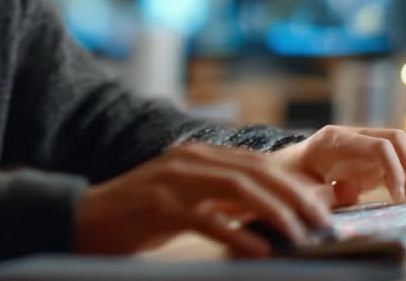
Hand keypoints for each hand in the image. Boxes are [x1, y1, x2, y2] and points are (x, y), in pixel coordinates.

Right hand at [73, 142, 333, 257]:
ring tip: (299, 235)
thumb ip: (220, 199)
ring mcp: (173, 181)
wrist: (83, 219)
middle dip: (295, 196)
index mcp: (196, 155)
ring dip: (275, 212)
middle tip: (322, 222)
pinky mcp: (160, 206)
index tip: (322, 206)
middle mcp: (188, 160)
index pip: (258, 163)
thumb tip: (269, 213)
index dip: (294, 184)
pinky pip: (207, 218)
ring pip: (238, 188)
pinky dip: (237, 234)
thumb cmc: (137, 216)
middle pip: (255, 171)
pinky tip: (259, 250)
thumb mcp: (184, 200)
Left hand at [272, 125, 405, 206]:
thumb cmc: (290, 181)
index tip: (399, 197)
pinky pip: (403, 153)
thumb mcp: (301, 189)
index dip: (396, 170)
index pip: (379, 145)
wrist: (284, 169)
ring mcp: (365, 142)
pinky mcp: (372, 155)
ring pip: (405, 143)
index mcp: (335, 139)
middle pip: (398, 138)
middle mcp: (354, 135)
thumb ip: (325, 192)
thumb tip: (354, 193)